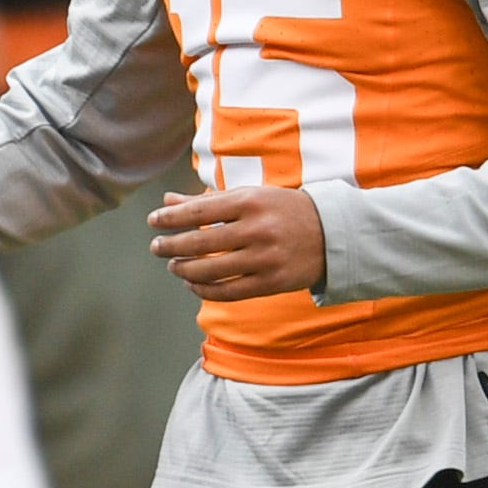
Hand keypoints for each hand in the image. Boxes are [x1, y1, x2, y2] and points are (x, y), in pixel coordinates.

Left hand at [149, 186, 324, 301]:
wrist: (334, 234)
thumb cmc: (284, 210)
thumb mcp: (250, 196)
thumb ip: (208, 200)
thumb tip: (167, 201)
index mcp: (251, 201)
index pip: (198, 210)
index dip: (170, 218)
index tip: (153, 222)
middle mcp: (257, 229)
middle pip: (199, 242)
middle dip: (170, 245)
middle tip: (156, 247)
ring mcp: (264, 258)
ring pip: (209, 270)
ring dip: (183, 269)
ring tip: (173, 264)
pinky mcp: (271, 283)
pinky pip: (227, 292)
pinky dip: (203, 289)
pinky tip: (192, 283)